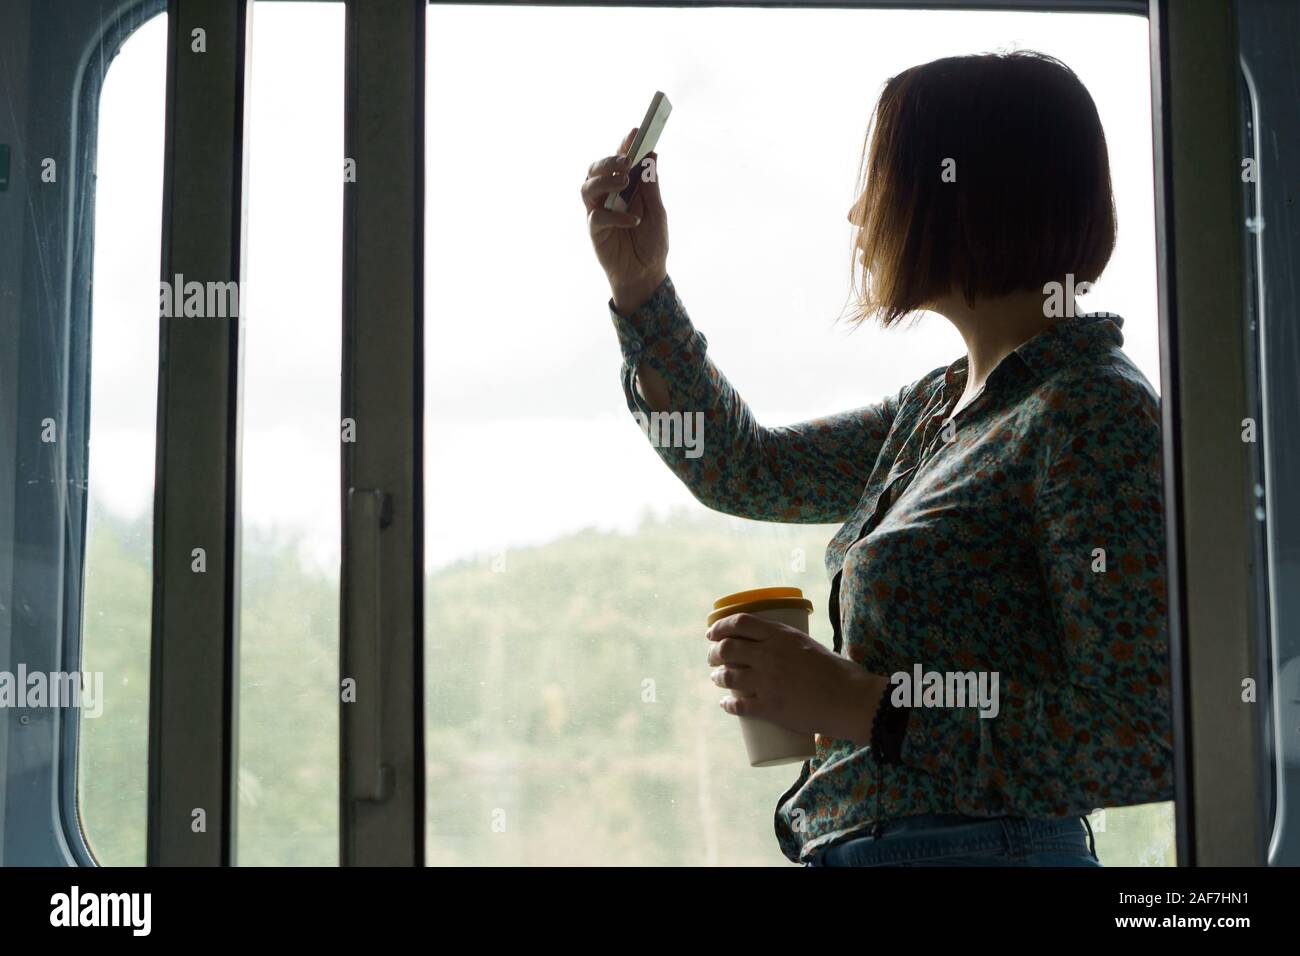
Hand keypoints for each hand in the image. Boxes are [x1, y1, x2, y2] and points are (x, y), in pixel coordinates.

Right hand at [581, 127, 667, 312]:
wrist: (646, 274)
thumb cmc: (651, 242)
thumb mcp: (657, 211)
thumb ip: (650, 185)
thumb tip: (651, 154)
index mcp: (624, 186)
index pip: (620, 160)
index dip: (625, 144)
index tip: (635, 131)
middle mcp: (608, 195)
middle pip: (595, 169)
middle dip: (608, 160)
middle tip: (626, 158)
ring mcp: (599, 212)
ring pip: (588, 187)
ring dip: (605, 180)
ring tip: (624, 180)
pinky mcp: (595, 231)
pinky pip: (598, 217)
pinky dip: (616, 216)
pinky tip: (634, 220)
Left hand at [706, 613, 887, 743]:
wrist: (850, 700)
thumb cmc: (836, 671)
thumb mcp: (808, 644)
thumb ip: (787, 644)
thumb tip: (770, 648)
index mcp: (780, 635)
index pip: (739, 623)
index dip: (720, 627)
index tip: (711, 633)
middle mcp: (769, 655)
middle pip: (727, 649)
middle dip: (713, 653)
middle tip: (713, 659)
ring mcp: (767, 682)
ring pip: (728, 676)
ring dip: (717, 677)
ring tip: (718, 678)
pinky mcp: (769, 707)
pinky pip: (738, 705)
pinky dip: (727, 704)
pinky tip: (725, 704)